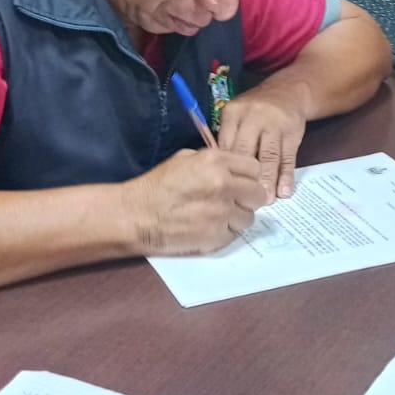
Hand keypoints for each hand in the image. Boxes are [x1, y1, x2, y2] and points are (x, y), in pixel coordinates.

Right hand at [121, 148, 268, 255]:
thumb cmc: (157, 186)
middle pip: (258, 194)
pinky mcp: (216, 235)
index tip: (241, 184)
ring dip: (237, 218)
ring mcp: (222, 212)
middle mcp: (223, 184)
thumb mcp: (185, 159)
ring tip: (216, 217)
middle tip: (233, 202)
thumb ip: (215, 162)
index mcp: (216, 161)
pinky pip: (234, 234)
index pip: (254, 168)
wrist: (136, 215)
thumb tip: (235, 171)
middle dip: (248, 199)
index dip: (248, 177)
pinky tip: (206, 228)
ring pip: (249, 217)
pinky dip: (224, 233)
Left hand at [217, 83, 310, 199]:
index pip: (226, 144)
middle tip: (244, 201)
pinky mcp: (292, 132)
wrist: (288, 91)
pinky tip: (284, 192)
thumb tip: (221, 172)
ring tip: (266, 201)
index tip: (223, 191)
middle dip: (245, 178)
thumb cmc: (255, 110)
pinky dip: (286, 176)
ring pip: (269, 156)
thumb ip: (229, 139)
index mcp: (233, 113)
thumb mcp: (237, 116)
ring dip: (268, 180)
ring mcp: (275, 124)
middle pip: (246, 151)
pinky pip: (288, 157)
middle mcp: (253, 116)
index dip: (225, 169)